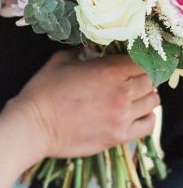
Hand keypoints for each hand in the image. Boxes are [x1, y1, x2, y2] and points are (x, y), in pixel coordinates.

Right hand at [8, 51, 158, 158]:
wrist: (34, 125)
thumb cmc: (42, 91)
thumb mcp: (58, 61)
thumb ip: (80, 52)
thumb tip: (90, 50)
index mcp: (108, 70)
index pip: (140, 61)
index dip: (134, 60)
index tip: (126, 62)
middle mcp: (122, 93)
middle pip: (149, 80)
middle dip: (140, 77)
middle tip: (128, 78)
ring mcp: (123, 116)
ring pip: (152, 101)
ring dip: (144, 96)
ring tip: (131, 96)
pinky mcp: (120, 136)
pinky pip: (149, 124)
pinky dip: (147, 116)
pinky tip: (136, 113)